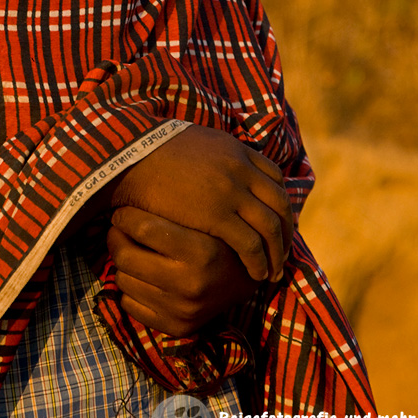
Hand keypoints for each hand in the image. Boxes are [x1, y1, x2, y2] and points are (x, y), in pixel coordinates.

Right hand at [107, 125, 292, 281]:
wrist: (131, 156)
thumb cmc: (154, 152)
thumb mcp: (196, 143)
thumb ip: (216, 155)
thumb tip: (221, 164)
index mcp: (236, 149)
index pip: (275, 178)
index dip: (280, 203)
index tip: (278, 221)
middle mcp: (241, 168)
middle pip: (280, 204)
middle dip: (286, 231)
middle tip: (283, 252)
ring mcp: (232, 191)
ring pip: (271, 227)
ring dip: (276, 252)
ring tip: (273, 271)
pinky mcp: (218, 215)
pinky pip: (251, 244)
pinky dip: (258, 261)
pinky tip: (256, 273)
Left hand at [107, 205, 258, 335]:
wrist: (245, 280)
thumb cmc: (216, 238)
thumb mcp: (202, 218)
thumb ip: (169, 210)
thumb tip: (124, 198)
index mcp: (200, 251)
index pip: (142, 228)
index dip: (124, 216)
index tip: (124, 212)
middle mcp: (191, 284)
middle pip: (125, 256)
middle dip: (115, 238)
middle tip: (119, 230)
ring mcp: (182, 310)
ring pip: (122, 280)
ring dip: (123, 264)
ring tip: (134, 252)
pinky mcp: (175, 328)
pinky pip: (128, 304)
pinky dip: (130, 289)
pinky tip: (143, 277)